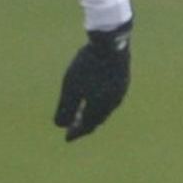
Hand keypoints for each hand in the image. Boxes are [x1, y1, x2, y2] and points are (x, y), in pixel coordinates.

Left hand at [54, 16, 131, 140]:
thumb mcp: (71, 88)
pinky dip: (100, 101)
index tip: (66, 138)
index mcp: (101, 108)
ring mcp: (120, 91)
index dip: (75, 133)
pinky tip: (95, 93)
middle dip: (84, 124)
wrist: (111, 43)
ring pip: (105, 108)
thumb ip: (65, 109)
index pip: (87, 126)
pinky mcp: (123, 79)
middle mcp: (113, 103)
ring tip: (83, 111)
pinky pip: (110, 97)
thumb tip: (60, 126)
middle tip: (73, 127)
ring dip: (92, 112)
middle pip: (97, 119)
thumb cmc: (88, 67)